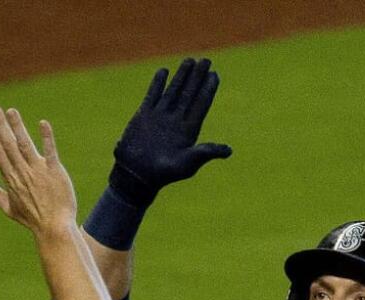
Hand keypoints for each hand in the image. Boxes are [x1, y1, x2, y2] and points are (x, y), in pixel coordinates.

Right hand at [0, 106, 76, 234]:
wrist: (54, 227)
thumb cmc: (33, 220)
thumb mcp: (11, 210)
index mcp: (11, 180)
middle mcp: (22, 172)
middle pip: (8, 145)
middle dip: (0, 126)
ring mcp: (38, 171)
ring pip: (25, 144)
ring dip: (17, 126)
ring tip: (11, 111)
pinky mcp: (54, 171)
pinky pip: (49, 151)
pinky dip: (46, 137)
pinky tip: (42, 123)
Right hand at [109, 57, 232, 206]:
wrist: (136, 175)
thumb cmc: (163, 174)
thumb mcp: (188, 164)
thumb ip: (206, 153)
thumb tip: (228, 151)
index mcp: (188, 130)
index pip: (201, 104)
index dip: (208, 89)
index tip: (215, 74)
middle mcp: (176, 121)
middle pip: (189, 94)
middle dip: (197, 77)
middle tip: (206, 61)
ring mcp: (160, 117)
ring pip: (173, 91)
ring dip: (181, 76)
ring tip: (189, 61)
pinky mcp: (144, 116)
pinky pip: (152, 95)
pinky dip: (158, 84)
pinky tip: (163, 71)